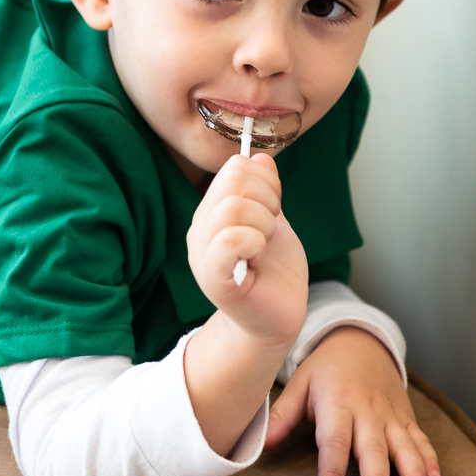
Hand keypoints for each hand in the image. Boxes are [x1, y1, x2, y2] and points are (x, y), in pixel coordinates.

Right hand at [186, 152, 308, 345]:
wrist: (275, 318)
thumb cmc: (273, 271)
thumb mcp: (273, 219)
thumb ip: (265, 189)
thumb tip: (260, 157)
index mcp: (212, 212)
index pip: (234, 167)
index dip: (265, 181)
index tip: (274, 208)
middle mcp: (200, 230)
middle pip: (234, 181)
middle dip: (267, 200)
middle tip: (270, 230)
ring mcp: (203, 254)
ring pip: (233, 207)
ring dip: (264, 224)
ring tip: (263, 246)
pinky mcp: (214, 279)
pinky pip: (229, 240)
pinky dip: (253, 242)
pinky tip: (257, 257)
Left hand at [265, 326, 441, 475]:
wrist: (360, 341)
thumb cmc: (325, 369)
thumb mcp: (300, 384)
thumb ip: (282, 415)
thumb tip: (262, 445)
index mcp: (338, 403)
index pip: (334, 442)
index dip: (331, 471)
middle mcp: (367, 411)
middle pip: (372, 450)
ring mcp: (390, 415)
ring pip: (404, 447)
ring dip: (413, 474)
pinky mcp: (406, 417)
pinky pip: (421, 439)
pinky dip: (430, 459)